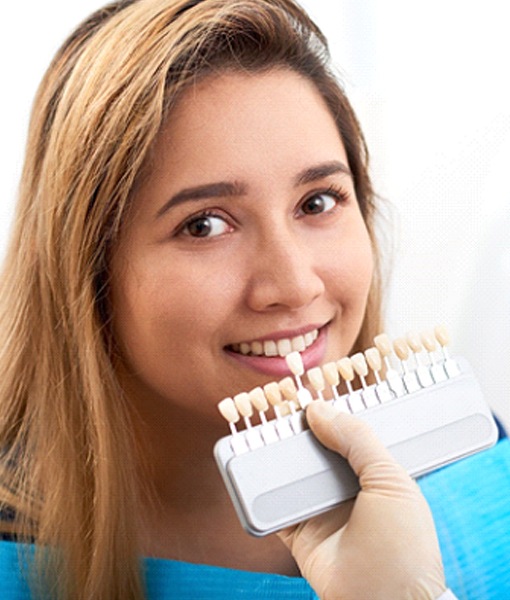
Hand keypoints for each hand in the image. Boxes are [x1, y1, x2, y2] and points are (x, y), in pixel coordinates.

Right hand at [277, 401, 446, 599]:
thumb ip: (357, 440)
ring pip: (293, 472)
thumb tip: (318, 410)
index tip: (308, 391)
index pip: (348, 433)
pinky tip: (252, 464)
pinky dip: (261, 489)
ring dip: (276, 452)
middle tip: (278, 402)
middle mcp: (346, 488)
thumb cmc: (402, 546)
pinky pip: (275, 505)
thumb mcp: (390, 480)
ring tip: (260, 424)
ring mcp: (321, 510)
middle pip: (316, 449)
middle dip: (297, 428)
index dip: (329, 413)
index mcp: (375, 473)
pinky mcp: (299, 532)